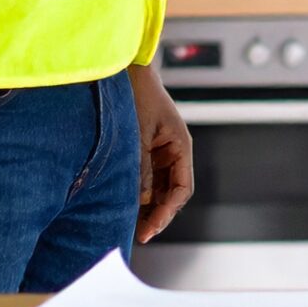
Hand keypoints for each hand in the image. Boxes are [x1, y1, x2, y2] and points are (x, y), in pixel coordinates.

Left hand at [130, 64, 192, 243]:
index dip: (167, 212)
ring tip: (130, 225)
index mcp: (181, 147)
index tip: (150, 229)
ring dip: (147, 206)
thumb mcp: (139, 136)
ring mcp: (159, 152)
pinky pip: (146, 177)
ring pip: (158, 188)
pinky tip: (125, 204)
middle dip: (157, 214)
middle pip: (171, 193)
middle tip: (139, 234)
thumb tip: (142, 200)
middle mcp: (173, 152)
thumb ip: (142, 169)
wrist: (127, 72)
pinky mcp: (145, 150)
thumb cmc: (138, 97)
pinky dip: (138, 192)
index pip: (182, 189)